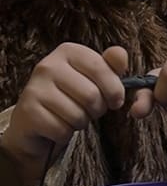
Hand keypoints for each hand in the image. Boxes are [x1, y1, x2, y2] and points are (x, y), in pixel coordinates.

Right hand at [1, 43, 127, 182]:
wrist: (34, 121)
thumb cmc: (71, 95)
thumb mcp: (94, 76)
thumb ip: (111, 64)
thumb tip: (121, 54)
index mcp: (67, 51)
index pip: (101, 68)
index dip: (115, 89)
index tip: (116, 100)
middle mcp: (47, 65)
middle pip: (91, 95)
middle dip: (98, 109)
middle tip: (91, 110)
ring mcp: (34, 88)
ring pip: (77, 115)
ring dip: (81, 122)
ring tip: (72, 116)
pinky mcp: (26, 113)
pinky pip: (61, 130)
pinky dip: (65, 134)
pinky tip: (57, 126)